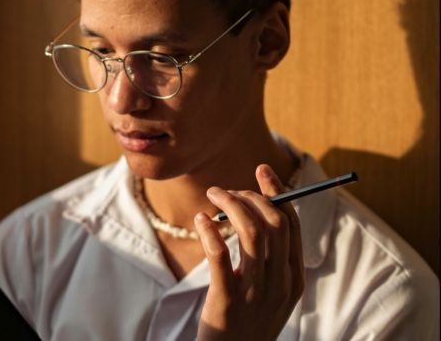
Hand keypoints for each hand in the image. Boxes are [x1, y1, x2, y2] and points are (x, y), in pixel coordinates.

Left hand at [194, 164, 304, 340]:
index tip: (261, 170)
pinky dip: (210, 231)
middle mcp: (280, 285)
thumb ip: (268, 260)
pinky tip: (200, 220)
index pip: (291, 225)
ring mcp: (256, 294)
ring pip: (252, 233)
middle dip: (250, 197)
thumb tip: (252, 212)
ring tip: (212, 196)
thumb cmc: (243, 323)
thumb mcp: (266, 293)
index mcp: (294, 280)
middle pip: (274, 224)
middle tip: (225, 192)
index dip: (277, 193)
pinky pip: (220, 255)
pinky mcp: (227, 302)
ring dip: (231, 206)